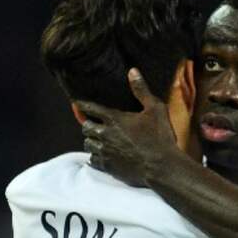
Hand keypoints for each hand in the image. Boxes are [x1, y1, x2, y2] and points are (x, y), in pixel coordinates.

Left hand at [78, 68, 184, 186]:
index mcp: (114, 118)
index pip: (90, 108)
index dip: (81, 104)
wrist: (162, 167)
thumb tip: (132, 70)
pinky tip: (100, 156)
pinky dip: (94, 157)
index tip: (75, 102)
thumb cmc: (160, 136)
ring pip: (88, 144)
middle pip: (85, 127)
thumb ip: (141, 90)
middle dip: (88, 124)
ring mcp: (105, 152)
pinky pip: (93, 160)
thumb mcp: (155, 109)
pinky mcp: (108, 167)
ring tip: (97, 140)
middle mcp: (105, 134)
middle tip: (93, 124)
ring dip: (91, 140)